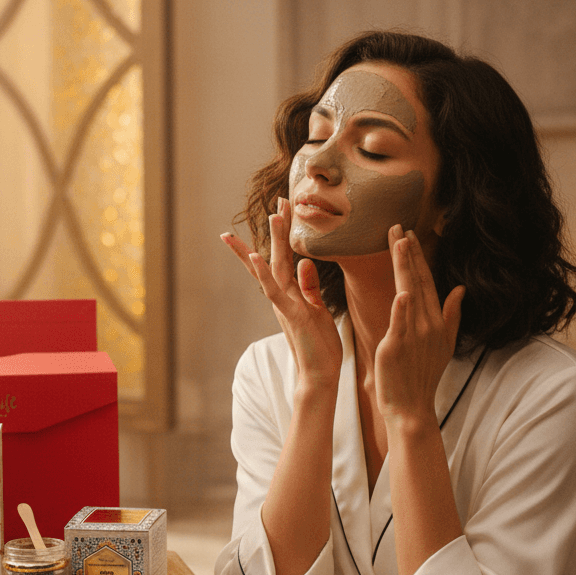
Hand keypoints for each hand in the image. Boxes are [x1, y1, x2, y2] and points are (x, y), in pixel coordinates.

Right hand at [223, 198, 342, 391]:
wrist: (319, 375)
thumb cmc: (320, 346)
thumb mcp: (317, 310)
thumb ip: (310, 287)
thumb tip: (306, 264)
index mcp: (292, 293)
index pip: (286, 256)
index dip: (285, 233)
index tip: (284, 208)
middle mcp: (284, 295)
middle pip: (278, 254)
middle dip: (279, 227)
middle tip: (279, 199)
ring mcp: (285, 304)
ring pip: (275, 267)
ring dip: (272, 240)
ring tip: (271, 214)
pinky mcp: (291, 315)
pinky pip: (275, 291)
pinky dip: (263, 274)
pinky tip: (256, 256)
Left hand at [374, 225, 464, 427]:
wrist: (412, 406)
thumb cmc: (422, 375)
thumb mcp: (443, 343)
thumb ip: (452, 314)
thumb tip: (459, 289)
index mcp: (436, 320)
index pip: (427, 281)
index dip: (418, 258)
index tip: (408, 235)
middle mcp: (428, 323)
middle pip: (418, 280)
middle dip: (408, 253)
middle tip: (398, 227)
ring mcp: (414, 334)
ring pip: (409, 292)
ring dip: (405, 267)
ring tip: (399, 242)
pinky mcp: (398, 346)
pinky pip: (401, 323)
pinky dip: (402, 308)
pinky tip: (402, 291)